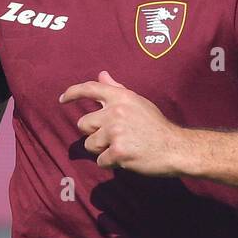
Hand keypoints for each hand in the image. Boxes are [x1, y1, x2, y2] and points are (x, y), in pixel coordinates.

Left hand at [59, 70, 188, 174]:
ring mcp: (116, 132)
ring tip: (122, 148)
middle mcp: (116, 112)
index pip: (90, 88)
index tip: (62, 99)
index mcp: (121, 97)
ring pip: (90, 145)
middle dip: (93, 133)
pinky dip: (110, 163)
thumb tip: (102, 74)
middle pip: (83, 124)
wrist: (176, 147)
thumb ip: (117, 89)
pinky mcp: (118, 152)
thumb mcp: (138, 102)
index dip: (73, 93)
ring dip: (101, 150)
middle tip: (112, 137)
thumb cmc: (156, 126)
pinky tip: (126, 159)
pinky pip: (101, 161)